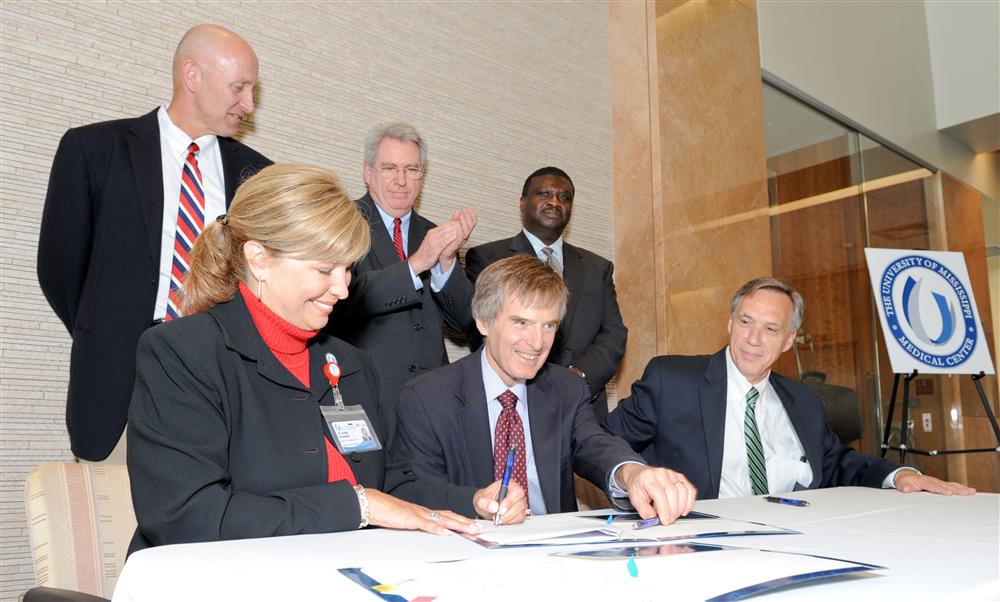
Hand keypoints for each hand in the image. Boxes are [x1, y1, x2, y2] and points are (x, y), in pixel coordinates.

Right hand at [364, 488, 482, 535]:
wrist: (372, 503)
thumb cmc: (385, 511)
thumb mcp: (404, 520)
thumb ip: (415, 524)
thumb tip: (426, 531)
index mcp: (423, 512)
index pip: (446, 516)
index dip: (460, 520)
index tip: (472, 525)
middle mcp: (424, 511)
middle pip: (449, 516)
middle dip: (466, 523)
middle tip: (479, 528)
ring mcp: (418, 514)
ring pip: (443, 520)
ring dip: (459, 525)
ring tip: (471, 530)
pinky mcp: (410, 519)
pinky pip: (426, 525)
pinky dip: (438, 529)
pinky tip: (447, 533)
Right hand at [408, 221, 462, 272]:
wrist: (418, 261)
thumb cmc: (426, 252)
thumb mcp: (433, 240)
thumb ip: (440, 234)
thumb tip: (447, 229)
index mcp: (432, 232)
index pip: (444, 225)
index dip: (453, 223)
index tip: (461, 222)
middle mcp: (432, 235)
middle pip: (446, 228)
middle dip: (455, 225)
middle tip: (463, 223)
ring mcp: (433, 241)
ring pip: (445, 233)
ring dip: (454, 230)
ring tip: (462, 228)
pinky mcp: (435, 249)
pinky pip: (444, 242)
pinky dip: (450, 239)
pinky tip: (456, 237)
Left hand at [437, 209, 477, 269]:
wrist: (442, 255)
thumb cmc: (447, 242)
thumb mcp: (451, 229)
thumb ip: (454, 221)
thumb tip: (457, 212)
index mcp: (464, 232)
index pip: (472, 222)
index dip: (472, 215)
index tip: (468, 209)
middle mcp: (464, 236)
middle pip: (471, 226)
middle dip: (468, 217)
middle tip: (465, 210)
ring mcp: (461, 241)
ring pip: (466, 231)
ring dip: (465, 222)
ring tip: (462, 215)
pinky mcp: (455, 246)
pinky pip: (459, 239)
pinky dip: (460, 232)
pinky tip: (458, 226)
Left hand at [473, 479, 527, 524]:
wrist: (485, 507)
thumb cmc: (485, 500)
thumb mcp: (480, 499)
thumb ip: (486, 502)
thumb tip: (494, 507)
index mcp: (510, 484)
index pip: (517, 492)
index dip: (510, 502)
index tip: (500, 510)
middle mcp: (517, 494)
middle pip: (520, 503)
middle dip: (508, 513)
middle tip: (498, 517)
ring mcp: (520, 504)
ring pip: (520, 513)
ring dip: (508, 518)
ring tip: (498, 519)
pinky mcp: (520, 513)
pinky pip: (519, 519)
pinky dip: (510, 522)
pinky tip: (502, 520)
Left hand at [616, 464, 695, 524]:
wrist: (639, 475)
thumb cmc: (638, 486)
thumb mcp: (635, 499)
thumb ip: (644, 510)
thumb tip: (653, 518)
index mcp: (648, 478)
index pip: (660, 493)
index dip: (664, 509)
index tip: (665, 520)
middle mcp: (661, 473)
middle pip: (673, 492)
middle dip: (673, 510)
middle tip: (669, 520)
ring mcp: (672, 474)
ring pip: (683, 490)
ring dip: (681, 507)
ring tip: (674, 515)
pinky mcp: (680, 477)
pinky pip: (690, 489)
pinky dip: (689, 502)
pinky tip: (683, 510)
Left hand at [894, 470, 974, 495]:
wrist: (906, 476)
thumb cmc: (904, 481)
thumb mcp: (901, 484)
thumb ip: (905, 487)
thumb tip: (907, 488)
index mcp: (923, 481)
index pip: (933, 486)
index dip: (941, 489)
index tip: (949, 493)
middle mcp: (932, 480)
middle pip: (945, 485)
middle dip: (955, 489)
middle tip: (965, 493)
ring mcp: (937, 482)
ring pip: (951, 485)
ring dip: (961, 489)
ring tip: (970, 492)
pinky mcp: (941, 484)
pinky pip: (952, 485)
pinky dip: (961, 488)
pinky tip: (970, 491)